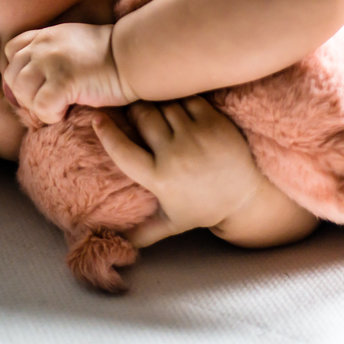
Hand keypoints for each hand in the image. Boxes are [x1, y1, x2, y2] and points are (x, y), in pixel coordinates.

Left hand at [3, 23, 136, 123]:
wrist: (135, 56)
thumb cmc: (112, 56)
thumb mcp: (75, 42)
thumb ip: (53, 52)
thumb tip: (38, 79)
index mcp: (46, 35)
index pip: (12, 51)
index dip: (20, 72)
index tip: (37, 85)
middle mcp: (43, 45)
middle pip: (11, 75)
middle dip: (25, 94)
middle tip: (48, 102)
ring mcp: (51, 62)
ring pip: (21, 92)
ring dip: (37, 106)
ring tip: (59, 107)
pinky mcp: (63, 81)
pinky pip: (41, 107)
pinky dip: (51, 116)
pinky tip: (66, 112)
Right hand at [92, 97, 260, 247]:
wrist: (246, 197)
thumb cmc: (203, 209)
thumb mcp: (172, 223)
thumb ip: (143, 233)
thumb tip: (118, 243)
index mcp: (159, 179)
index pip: (122, 151)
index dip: (106, 132)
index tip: (97, 118)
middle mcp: (176, 156)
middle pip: (143, 118)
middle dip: (135, 112)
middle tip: (135, 112)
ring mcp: (197, 137)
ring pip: (164, 106)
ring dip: (158, 105)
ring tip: (158, 110)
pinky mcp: (214, 123)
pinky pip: (187, 100)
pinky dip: (180, 101)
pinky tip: (179, 107)